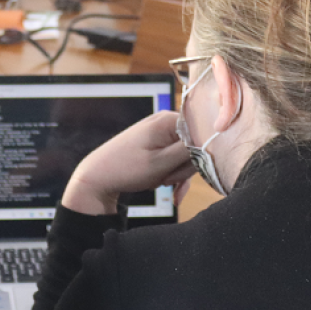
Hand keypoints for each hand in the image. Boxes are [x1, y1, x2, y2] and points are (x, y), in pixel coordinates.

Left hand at [61, 112, 196, 215]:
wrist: (97, 177)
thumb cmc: (126, 169)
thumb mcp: (161, 163)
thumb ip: (189, 151)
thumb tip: (213, 140)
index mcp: (168, 120)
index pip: (203, 132)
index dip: (198, 154)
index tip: (181, 170)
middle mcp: (166, 121)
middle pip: (195, 145)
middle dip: (184, 168)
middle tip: (165, 178)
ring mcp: (160, 132)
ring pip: (185, 156)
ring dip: (176, 173)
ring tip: (159, 181)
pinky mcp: (157, 143)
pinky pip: (174, 158)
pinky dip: (172, 174)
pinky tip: (168, 189)